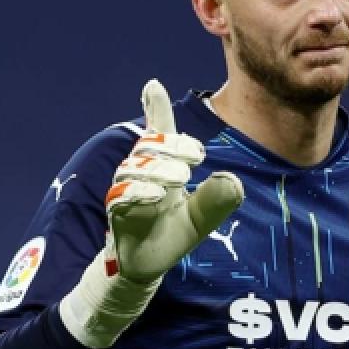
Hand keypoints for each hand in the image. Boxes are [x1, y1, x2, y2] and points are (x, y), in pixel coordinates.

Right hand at [106, 79, 243, 282]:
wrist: (148, 264)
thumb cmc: (173, 233)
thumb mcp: (203, 217)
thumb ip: (218, 199)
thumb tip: (232, 179)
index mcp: (162, 166)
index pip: (157, 131)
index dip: (155, 107)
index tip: (153, 84)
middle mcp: (141, 173)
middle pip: (148, 144)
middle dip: (171, 144)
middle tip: (197, 156)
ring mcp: (126, 190)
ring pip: (134, 167)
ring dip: (159, 167)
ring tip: (182, 178)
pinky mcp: (117, 211)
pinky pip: (122, 194)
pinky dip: (139, 191)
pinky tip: (157, 195)